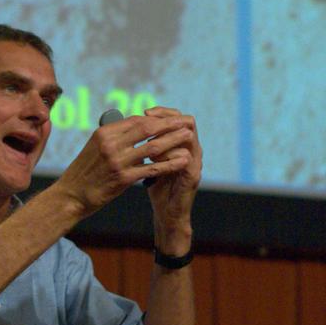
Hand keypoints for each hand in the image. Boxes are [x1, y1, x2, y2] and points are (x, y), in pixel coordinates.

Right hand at [53, 110, 195, 216]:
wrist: (71, 196)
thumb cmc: (84, 172)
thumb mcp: (95, 147)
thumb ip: (115, 137)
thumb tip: (136, 126)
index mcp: (104, 133)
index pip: (136, 120)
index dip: (156, 119)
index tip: (171, 120)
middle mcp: (111, 143)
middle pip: (147, 128)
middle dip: (169, 124)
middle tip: (185, 121)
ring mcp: (117, 161)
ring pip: (153, 146)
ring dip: (173, 140)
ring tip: (189, 137)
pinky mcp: (123, 178)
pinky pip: (151, 168)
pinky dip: (169, 164)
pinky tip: (182, 161)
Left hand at [142, 107, 201, 248]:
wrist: (167, 213)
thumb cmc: (157, 185)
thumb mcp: (151, 161)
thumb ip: (147, 144)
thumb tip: (129, 126)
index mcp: (183, 144)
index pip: (178, 117)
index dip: (163, 112)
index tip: (144, 112)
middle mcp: (193, 149)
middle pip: (187, 122)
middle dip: (166, 120)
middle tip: (147, 122)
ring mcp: (196, 162)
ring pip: (187, 137)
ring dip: (166, 137)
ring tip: (149, 144)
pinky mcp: (193, 176)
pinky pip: (185, 158)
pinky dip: (168, 155)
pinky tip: (153, 159)